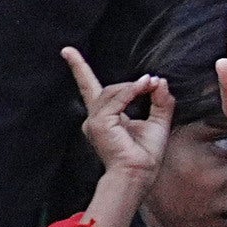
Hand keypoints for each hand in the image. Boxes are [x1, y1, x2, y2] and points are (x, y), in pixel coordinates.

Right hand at [61, 45, 169, 187]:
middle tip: (153, 82)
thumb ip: (160, 100)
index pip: (89, 88)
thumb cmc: (145, 155)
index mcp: (104, 118)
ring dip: (135, 86)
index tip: (67, 51)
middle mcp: (94, 118)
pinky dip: (132, 90)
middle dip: (131, 84)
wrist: (138, 174)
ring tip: (152, 85)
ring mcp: (94, 121)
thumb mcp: (158, 121)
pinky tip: (146, 87)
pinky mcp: (99, 123)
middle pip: (107, 88)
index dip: (79, 68)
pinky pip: (116, 98)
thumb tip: (159, 81)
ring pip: (112, 91)